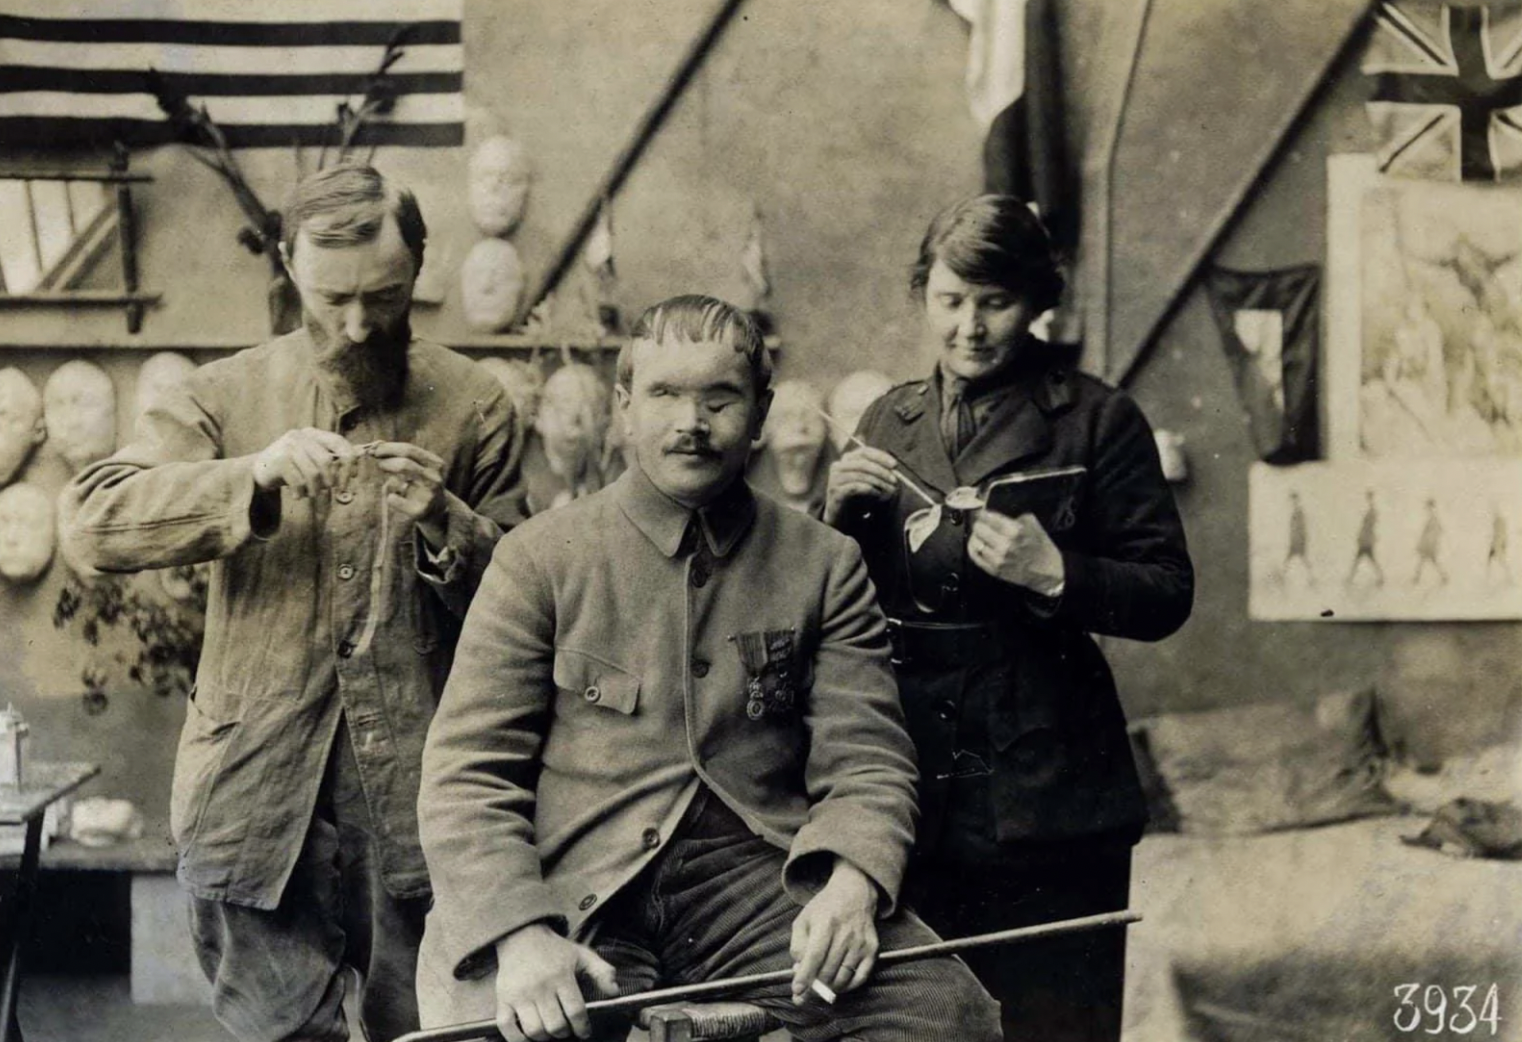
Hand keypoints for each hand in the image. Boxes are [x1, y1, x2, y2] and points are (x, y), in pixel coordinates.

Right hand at [251, 428, 357, 498]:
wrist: (259, 470)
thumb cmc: (292, 467)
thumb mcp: (312, 460)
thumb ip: (331, 461)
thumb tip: (355, 466)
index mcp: (313, 434)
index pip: (338, 441)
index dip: (350, 460)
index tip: (354, 476)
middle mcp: (301, 436)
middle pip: (326, 460)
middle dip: (331, 480)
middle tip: (329, 491)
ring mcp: (288, 447)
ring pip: (313, 473)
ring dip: (315, 490)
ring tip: (310, 494)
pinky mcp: (278, 460)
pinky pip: (298, 481)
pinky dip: (301, 493)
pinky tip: (297, 495)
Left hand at [371, 442, 447, 543]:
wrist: (436, 510)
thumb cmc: (421, 483)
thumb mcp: (419, 467)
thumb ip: (403, 455)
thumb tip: (378, 445)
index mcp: (436, 464)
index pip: (410, 450)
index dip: (390, 448)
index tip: (376, 449)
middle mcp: (434, 478)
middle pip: (405, 462)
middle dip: (386, 458)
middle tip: (376, 459)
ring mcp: (428, 495)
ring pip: (403, 474)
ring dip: (387, 467)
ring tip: (382, 467)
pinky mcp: (418, 511)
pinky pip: (395, 499)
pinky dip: (390, 496)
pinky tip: (392, 497)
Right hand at [493, 924, 618, 1040]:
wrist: (521, 936)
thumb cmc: (554, 949)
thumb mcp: (582, 954)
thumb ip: (602, 972)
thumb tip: (615, 992)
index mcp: (561, 976)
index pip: (576, 1011)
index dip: (583, 1027)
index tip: (584, 1032)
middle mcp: (540, 987)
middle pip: (556, 1025)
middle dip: (565, 1033)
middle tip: (567, 1030)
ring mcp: (519, 994)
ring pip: (534, 1031)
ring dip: (545, 1037)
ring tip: (550, 1031)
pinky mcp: (503, 999)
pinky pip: (507, 1028)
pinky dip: (517, 1039)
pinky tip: (528, 1037)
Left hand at [790, 858, 879, 1004]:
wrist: (854, 893)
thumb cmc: (825, 908)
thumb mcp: (803, 920)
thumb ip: (797, 945)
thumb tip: (799, 970)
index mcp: (825, 923)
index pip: (814, 955)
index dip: (805, 975)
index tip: (797, 991)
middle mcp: (845, 934)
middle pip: (828, 970)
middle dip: (814, 986)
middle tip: (806, 991)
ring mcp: (861, 943)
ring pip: (842, 977)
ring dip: (829, 987)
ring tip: (821, 984)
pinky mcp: (872, 950)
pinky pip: (860, 978)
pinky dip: (847, 986)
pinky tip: (838, 983)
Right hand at [823, 447, 898, 524]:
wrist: (842, 515)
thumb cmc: (858, 496)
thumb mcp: (870, 481)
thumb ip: (879, 472)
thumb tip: (894, 469)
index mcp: (847, 459)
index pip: (865, 452)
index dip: (880, 456)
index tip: (894, 465)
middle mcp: (839, 466)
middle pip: (863, 462)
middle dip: (882, 471)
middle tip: (894, 480)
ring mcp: (835, 479)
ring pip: (860, 475)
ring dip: (878, 482)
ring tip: (889, 490)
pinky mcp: (835, 491)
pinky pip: (855, 487)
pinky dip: (869, 489)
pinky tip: (877, 494)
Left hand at [968, 509, 1064, 595]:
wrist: (1047, 572)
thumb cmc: (1041, 547)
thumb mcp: (1033, 524)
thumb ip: (1015, 517)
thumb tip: (997, 515)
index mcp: (1015, 531)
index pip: (988, 517)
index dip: (982, 513)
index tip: (981, 512)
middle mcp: (1004, 545)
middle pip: (979, 528)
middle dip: (980, 523)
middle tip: (981, 523)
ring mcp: (998, 559)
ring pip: (975, 542)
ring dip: (976, 536)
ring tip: (980, 533)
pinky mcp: (994, 570)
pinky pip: (975, 556)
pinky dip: (973, 548)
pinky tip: (977, 544)